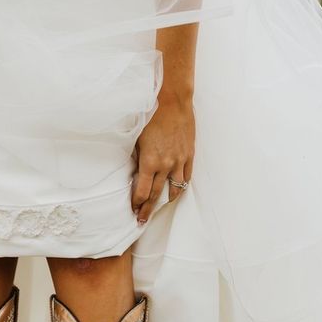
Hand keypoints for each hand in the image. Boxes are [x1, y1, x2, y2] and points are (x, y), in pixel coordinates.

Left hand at [132, 93, 194, 223]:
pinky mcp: (189, 154)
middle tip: (141, 220)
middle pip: (156, 194)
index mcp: (149, 162)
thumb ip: (136, 157)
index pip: (142, 191)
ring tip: (160, 208)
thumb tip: (133, 172)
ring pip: (174, 189)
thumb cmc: (151, 115)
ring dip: (166, 200)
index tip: (132, 211)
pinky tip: (175, 190)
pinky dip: (180, 185)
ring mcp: (180, 161)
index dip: (137, 203)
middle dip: (147, 209)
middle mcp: (166, 165)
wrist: (172, 101)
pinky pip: (186, 177)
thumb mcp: (136, 137)